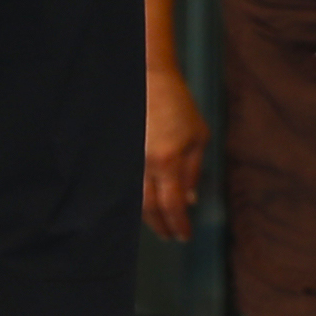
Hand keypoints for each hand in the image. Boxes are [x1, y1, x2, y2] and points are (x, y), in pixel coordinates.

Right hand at [141, 62, 207, 242]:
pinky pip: (125, 184)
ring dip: (146, 215)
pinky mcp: (117, 155)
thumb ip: (194, 171)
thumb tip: (190, 200)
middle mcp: (143, 164)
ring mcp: (127, 159)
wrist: (146, 79)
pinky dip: (135, 198)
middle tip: (169, 236)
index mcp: (166, 161)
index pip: (172, 205)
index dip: (178, 224)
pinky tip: (142, 203)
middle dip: (160, 226)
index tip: (184, 236)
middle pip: (148, 208)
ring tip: (158, 223)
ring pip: (133, 198)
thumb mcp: (198, 137)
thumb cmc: (177, 105)